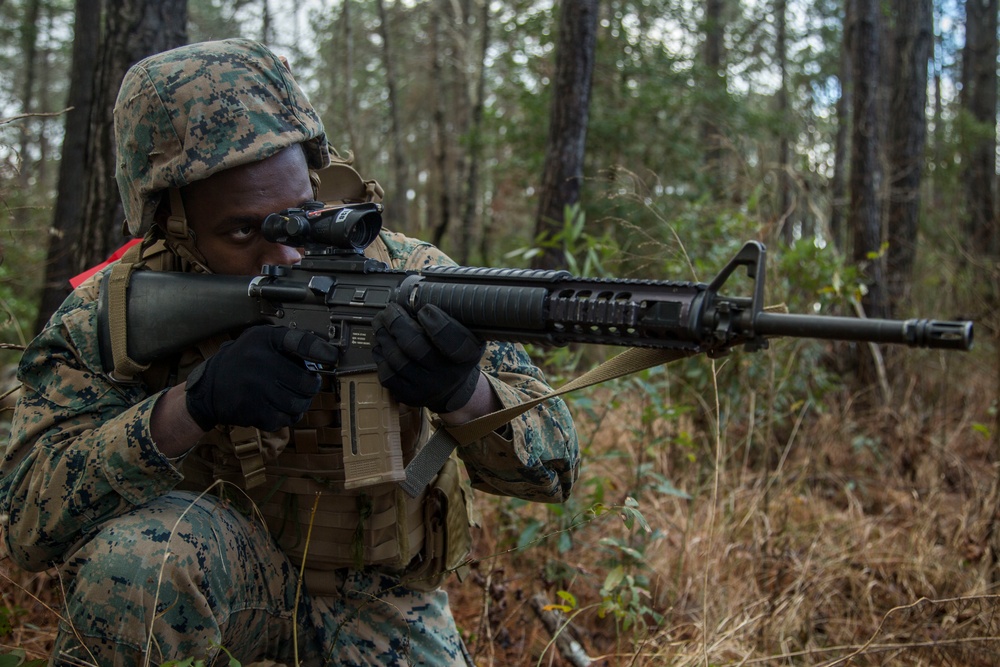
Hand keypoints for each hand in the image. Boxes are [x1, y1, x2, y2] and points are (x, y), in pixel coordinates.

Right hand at [185, 325, 338, 431]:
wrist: (210, 388)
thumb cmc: (244, 361)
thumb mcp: (262, 340)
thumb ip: (291, 342)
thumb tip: (326, 352)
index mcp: (264, 340)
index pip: (300, 342)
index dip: (321, 350)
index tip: (333, 357)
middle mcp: (259, 362)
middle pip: (306, 383)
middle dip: (311, 387)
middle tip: (307, 385)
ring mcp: (255, 388)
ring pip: (298, 404)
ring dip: (301, 404)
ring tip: (293, 397)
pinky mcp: (252, 411)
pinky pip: (283, 420)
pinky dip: (286, 417)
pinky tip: (279, 408)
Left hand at [372, 303, 484, 413]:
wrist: (451, 388)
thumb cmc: (454, 354)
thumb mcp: (468, 335)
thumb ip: (454, 317)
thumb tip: (422, 294)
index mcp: (466, 356)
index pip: (453, 341)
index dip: (436, 323)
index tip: (424, 309)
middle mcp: (447, 375)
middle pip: (415, 347)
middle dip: (397, 323)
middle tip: (390, 310)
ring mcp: (426, 387)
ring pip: (396, 359)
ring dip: (383, 335)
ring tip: (380, 322)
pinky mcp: (408, 395)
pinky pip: (387, 374)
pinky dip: (380, 354)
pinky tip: (381, 342)